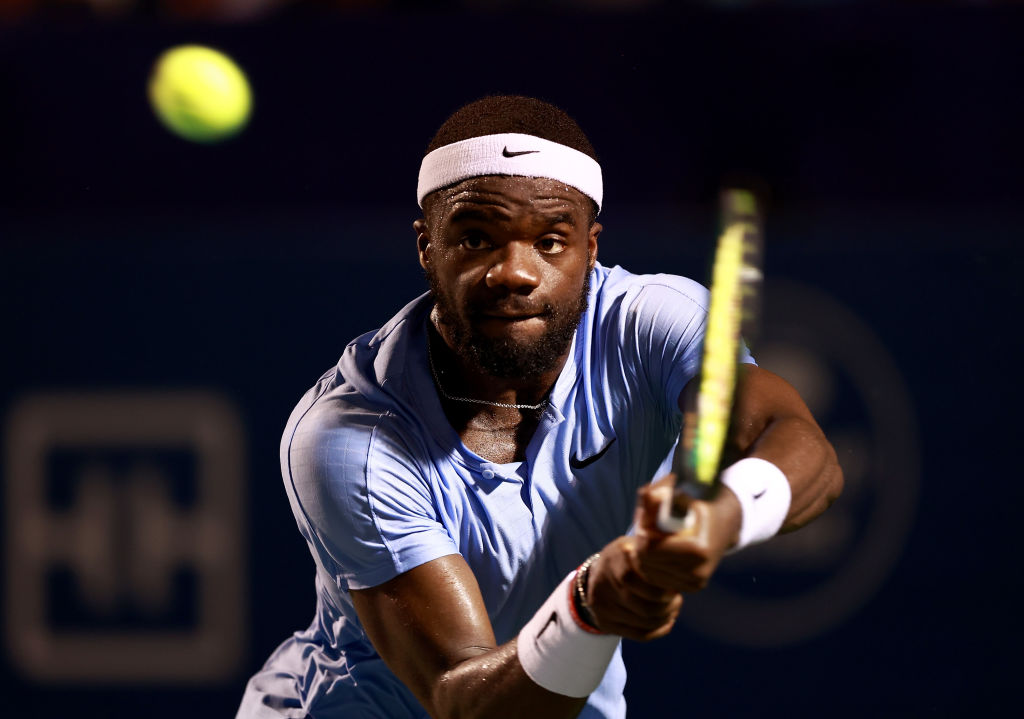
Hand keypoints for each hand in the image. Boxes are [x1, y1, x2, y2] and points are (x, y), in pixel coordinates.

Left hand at [584, 476, 741, 641]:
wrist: (724, 520)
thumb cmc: (695, 502)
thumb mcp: (677, 490)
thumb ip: (657, 494)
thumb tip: (648, 496)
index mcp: (698, 550)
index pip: (650, 549)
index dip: (642, 531)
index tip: (645, 518)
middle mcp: (699, 571)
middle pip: (646, 562)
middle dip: (641, 543)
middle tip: (647, 526)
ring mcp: (696, 582)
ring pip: (648, 573)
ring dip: (644, 554)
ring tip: (656, 535)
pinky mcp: (692, 587)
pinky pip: (657, 580)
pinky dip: (652, 565)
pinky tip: (661, 549)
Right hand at [584, 534, 682, 641]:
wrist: (596, 574)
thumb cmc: (628, 559)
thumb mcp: (639, 547)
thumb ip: (658, 557)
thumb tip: (687, 573)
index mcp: (620, 556)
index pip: (649, 582)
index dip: (668, 590)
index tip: (677, 588)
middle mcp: (605, 580)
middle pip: (647, 607)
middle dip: (669, 607)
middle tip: (677, 600)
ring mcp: (602, 604)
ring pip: (645, 622)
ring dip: (665, 618)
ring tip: (673, 609)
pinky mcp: (603, 622)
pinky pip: (638, 634)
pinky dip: (658, 631)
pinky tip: (666, 622)